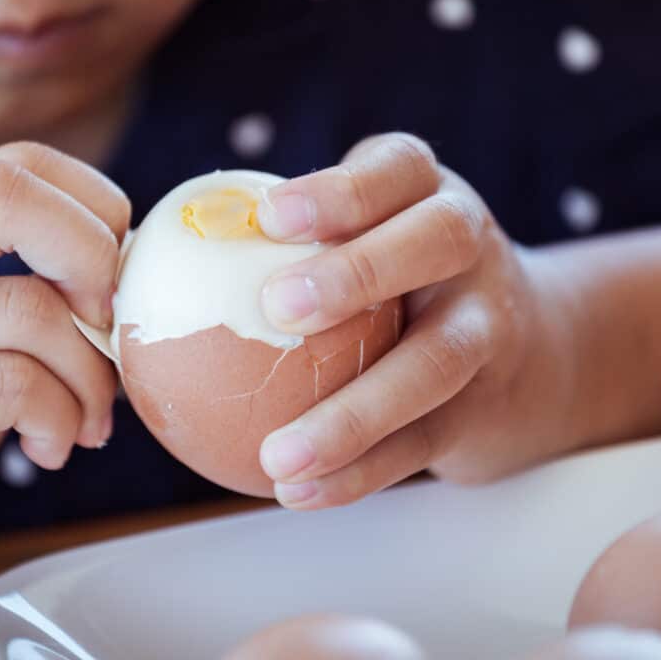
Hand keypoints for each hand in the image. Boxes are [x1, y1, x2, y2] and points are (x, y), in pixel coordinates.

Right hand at [0, 142, 127, 597]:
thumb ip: (8, 285)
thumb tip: (133, 277)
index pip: (16, 162)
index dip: (95, 208)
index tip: (113, 282)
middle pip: (6, 193)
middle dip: (95, 257)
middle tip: (112, 327)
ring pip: (29, 310)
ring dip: (92, 376)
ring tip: (86, 421)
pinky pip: (12, 387)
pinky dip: (59, 419)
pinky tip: (49, 448)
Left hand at [255, 133, 579, 507]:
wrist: (526, 349)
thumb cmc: (395, 282)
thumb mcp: (361, 238)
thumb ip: (280, 245)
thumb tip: (135, 273)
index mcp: (426, 194)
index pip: (397, 168)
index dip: (341, 189)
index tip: (270, 216)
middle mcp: (470, 247)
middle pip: (435, 242)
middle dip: (359, 269)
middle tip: (276, 306)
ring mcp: (489, 326)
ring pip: (435, 361)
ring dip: (355, 412)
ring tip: (278, 453)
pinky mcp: (488, 404)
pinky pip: (424, 440)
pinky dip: (361, 471)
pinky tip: (298, 491)